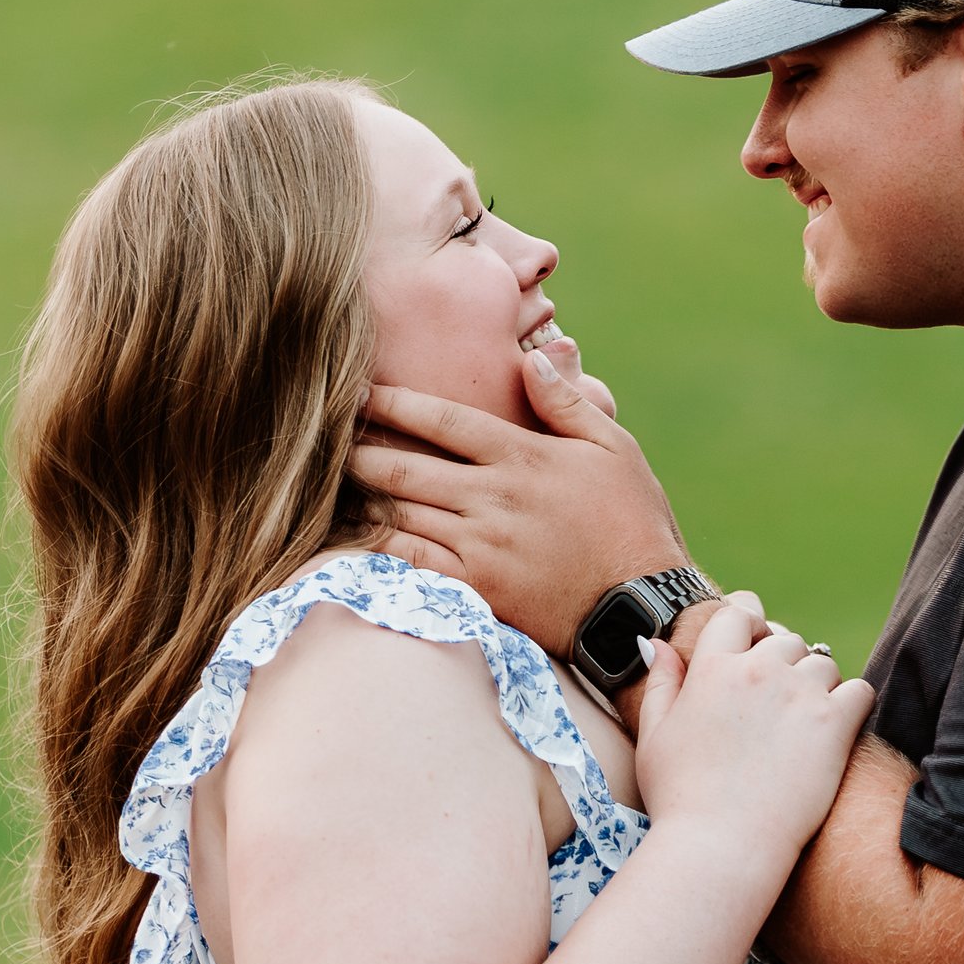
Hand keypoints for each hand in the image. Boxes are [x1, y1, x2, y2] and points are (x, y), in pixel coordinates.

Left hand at [353, 351, 691, 653]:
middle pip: (404, 466)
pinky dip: (378, 547)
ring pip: (400, 513)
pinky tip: (355, 536)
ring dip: (360, 497)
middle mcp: (493, 498)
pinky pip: (412, 564)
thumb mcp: (615, 448)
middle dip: (357, 449)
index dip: (392, 402)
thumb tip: (532, 358)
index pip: (442, 419)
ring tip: (326, 483)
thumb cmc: (633, 521)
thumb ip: (567, 403)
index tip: (358, 392)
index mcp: (523, 457)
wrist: (641, 606)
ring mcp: (481, 547)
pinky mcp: (478, 591)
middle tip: (322, 436)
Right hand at [631, 593, 873, 871]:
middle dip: (783, 661)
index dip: (750, 618)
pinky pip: (860, 691)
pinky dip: (853, 705)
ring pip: (824, 663)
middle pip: (785, 639)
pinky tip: (838, 729)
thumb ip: (661, 683)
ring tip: (802, 723)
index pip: (739, 612)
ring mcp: (799, 694)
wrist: (721, 846)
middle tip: (777, 702)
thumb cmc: (679, 799)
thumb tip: (655, 643)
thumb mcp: (653, 735)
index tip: (755, 635)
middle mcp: (758, 670)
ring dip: (817, 684)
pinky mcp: (834, 724)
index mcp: (712, 668)